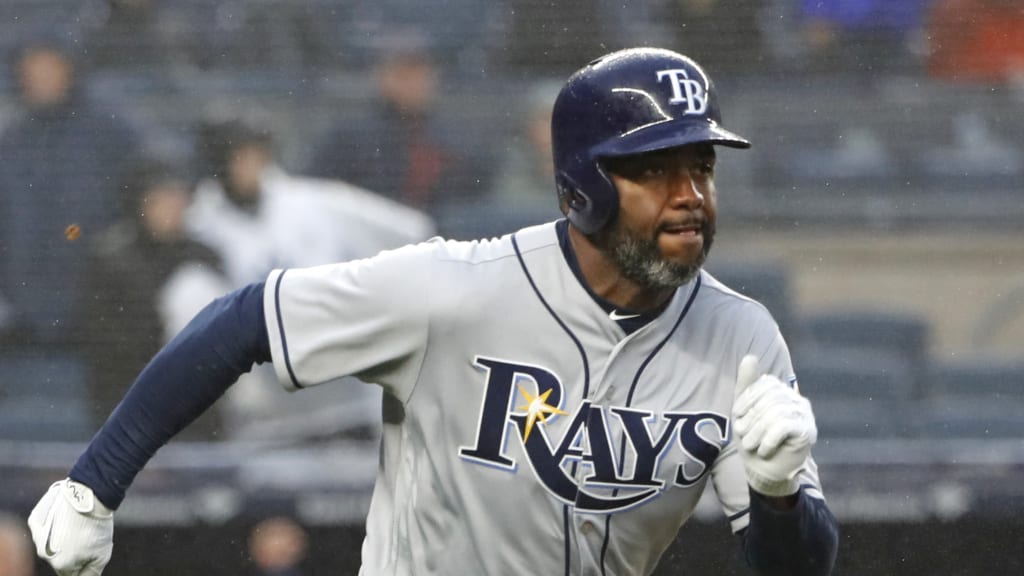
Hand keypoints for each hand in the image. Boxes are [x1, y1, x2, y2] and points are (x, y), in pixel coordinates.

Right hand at [27, 478, 113, 575]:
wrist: (89, 496)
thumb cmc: (97, 526)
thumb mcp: (102, 555)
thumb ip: (91, 574)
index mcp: (61, 565)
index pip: (70, 573)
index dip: (82, 564)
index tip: (89, 551)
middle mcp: (44, 554)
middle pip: (60, 559)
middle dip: (72, 552)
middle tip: (86, 536)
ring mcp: (37, 537)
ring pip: (50, 544)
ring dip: (61, 539)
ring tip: (78, 525)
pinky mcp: (34, 521)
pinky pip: (44, 529)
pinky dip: (53, 525)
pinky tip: (66, 517)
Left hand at [732, 355, 816, 496]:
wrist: (765, 470)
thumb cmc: (754, 438)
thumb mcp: (744, 410)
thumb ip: (747, 384)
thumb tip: (750, 356)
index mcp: (782, 391)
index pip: (766, 384)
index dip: (748, 398)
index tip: (737, 416)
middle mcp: (797, 399)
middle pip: (772, 397)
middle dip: (752, 417)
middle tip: (742, 434)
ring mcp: (805, 415)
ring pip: (777, 412)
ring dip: (758, 431)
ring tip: (750, 445)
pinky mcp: (808, 431)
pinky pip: (785, 426)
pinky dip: (769, 439)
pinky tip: (763, 450)